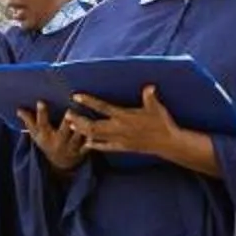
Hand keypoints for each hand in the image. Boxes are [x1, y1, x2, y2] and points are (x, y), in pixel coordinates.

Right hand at [20, 103, 87, 173]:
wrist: (60, 165)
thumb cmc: (47, 144)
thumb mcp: (36, 135)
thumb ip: (29, 121)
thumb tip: (19, 109)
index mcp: (46, 136)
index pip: (41, 124)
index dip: (41, 113)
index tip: (41, 102)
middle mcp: (58, 142)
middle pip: (62, 131)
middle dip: (66, 122)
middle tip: (70, 110)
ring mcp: (71, 147)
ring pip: (77, 137)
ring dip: (82, 127)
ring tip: (87, 114)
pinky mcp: (83, 151)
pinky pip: (89, 145)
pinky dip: (93, 138)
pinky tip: (98, 128)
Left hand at [70, 86, 184, 157]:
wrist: (168, 143)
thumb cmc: (162, 123)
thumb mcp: (156, 108)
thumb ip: (150, 97)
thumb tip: (149, 87)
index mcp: (124, 116)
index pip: (103, 107)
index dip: (89, 102)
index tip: (76, 96)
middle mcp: (119, 129)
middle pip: (93, 126)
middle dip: (79, 121)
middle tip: (68, 115)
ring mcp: (120, 140)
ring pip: (96, 137)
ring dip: (83, 132)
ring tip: (72, 126)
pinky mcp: (123, 147)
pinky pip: (106, 147)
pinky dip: (95, 145)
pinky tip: (87, 144)